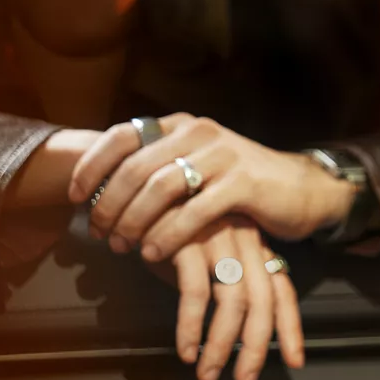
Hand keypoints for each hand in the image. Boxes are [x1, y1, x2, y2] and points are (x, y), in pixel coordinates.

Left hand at [69, 114, 355, 261]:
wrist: (304, 189)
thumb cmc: (242, 185)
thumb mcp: (198, 166)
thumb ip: (159, 171)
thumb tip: (107, 193)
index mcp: (181, 126)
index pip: (122, 136)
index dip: (92, 165)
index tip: (74, 196)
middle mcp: (198, 132)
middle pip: (135, 166)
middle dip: (108, 203)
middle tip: (99, 234)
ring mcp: (222, 155)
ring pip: (160, 187)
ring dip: (134, 220)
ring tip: (122, 246)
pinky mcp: (242, 182)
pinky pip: (194, 210)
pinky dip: (168, 234)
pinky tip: (154, 253)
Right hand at [153, 216, 303, 379]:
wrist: (138, 182)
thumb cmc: (169, 224)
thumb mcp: (203, 252)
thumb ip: (220, 281)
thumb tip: (227, 327)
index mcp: (253, 244)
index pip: (281, 289)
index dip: (290, 327)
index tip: (294, 360)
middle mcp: (243, 240)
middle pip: (262, 302)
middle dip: (255, 347)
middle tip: (244, 379)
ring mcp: (218, 238)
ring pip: (233, 301)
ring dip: (221, 345)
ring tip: (208, 373)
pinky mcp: (188, 240)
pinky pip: (196, 293)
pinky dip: (192, 327)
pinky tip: (186, 349)